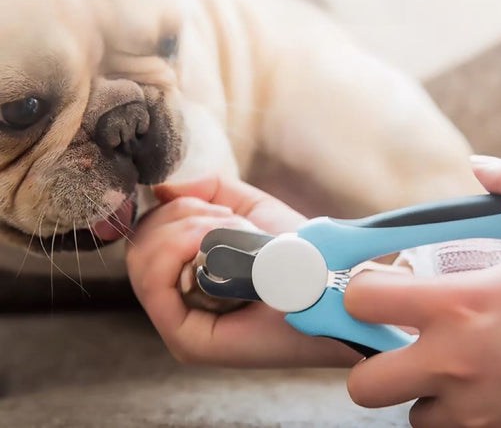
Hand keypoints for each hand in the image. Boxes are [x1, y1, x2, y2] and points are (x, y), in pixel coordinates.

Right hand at [127, 175, 358, 366]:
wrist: (331, 286)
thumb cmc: (296, 252)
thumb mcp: (247, 208)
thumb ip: (205, 191)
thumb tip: (159, 189)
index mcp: (185, 276)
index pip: (146, 236)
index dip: (173, 210)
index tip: (217, 209)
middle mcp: (175, 303)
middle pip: (140, 245)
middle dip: (182, 216)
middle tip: (228, 222)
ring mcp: (177, 325)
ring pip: (143, 259)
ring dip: (186, 229)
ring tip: (231, 235)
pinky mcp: (186, 339)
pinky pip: (154, 283)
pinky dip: (179, 248)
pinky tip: (214, 246)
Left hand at [344, 157, 500, 426]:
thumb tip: (481, 168)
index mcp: (459, 303)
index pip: (364, 299)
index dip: (360, 289)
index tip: (372, 283)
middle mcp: (457, 361)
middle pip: (365, 383)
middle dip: (369, 360)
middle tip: (389, 337)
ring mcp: (479, 406)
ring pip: (412, 413)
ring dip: (415, 389)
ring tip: (437, 361)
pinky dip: (451, 411)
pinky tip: (471, 383)